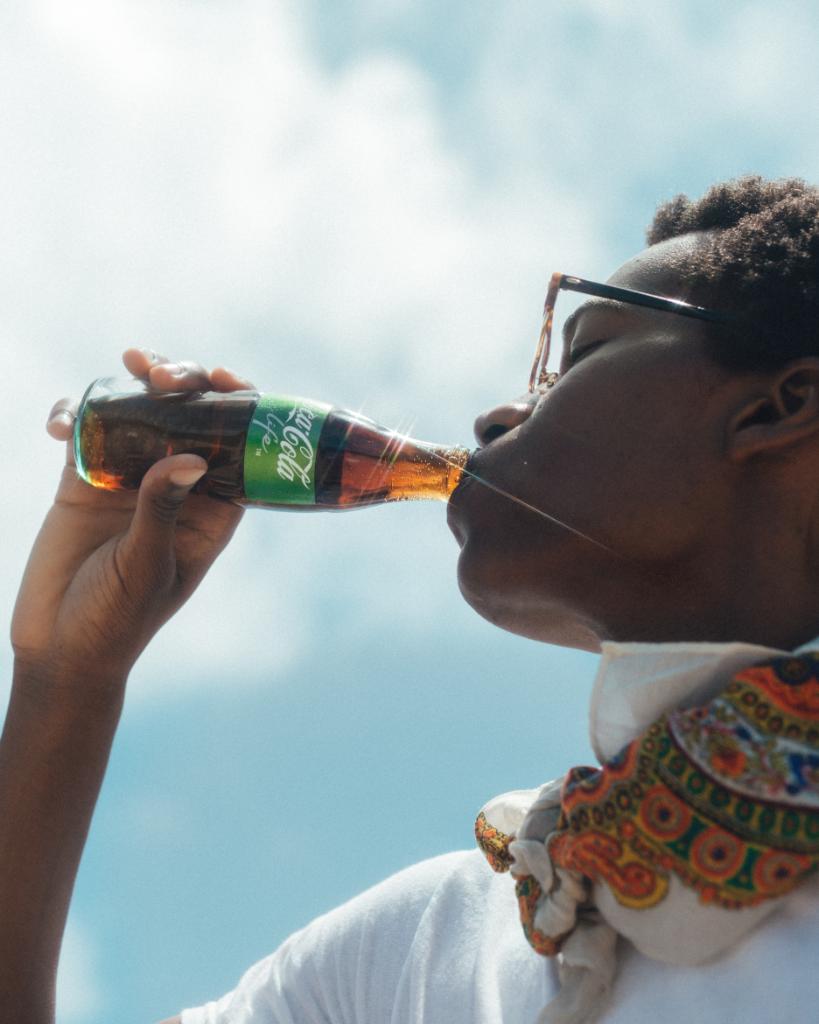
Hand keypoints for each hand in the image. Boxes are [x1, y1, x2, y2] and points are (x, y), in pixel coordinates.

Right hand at [11, 349, 255, 696]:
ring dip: (136, 382)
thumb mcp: (146, 566)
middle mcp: (177, 488)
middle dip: (185, 383)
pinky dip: (77, 413)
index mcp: (212, 510)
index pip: (238, 447)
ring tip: (130, 364)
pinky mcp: (85, 480)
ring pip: (142, 414)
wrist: (60, 647)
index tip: (222, 377)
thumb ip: (162, 510)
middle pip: (192, 419)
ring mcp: (131, 480)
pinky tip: (62, 422)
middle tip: (163, 374)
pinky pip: (87, 431)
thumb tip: (192, 458)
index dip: (237, 405)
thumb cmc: (118, 619)